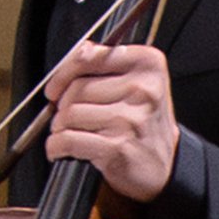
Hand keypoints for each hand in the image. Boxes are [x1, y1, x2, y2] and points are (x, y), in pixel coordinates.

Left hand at [42, 36, 180, 206]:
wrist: (163, 168)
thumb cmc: (145, 125)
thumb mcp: (139, 83)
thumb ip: (109, 63)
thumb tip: (81, 50)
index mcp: (148, 65)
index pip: (89, 56)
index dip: (64, 72)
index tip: (55, 86)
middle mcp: (143, 90)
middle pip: (76, 88)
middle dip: (62, 105)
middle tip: (66, 115)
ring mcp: (131, 119)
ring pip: (70, 114)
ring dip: (60, 127)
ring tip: (71, 132)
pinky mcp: (118, 147)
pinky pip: (68, 139)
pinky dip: (57, 145)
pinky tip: (62, 147)